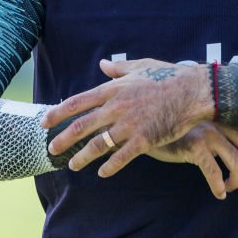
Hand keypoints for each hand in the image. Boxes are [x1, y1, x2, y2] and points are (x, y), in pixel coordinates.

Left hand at [41, 58, 214, 177]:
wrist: (192, 91)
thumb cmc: (167, 76)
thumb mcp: (140, 66)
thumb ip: (118, 69)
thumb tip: (102, 64)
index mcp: (113, 89)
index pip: (78, 102)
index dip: (58, 112)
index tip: (45, 121)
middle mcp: (117, 107)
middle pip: (82, 126)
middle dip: (63, 139)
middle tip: (51, 148)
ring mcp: (129, 125)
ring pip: (98, 144)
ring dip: (83, 157)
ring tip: (73, 166)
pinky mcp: (144, 139)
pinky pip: (122, 157)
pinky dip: (110, 167)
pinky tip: (103, 173)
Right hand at [148, 122, 237, 199]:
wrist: (152, 125)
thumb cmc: (186, 129)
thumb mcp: (212, 128)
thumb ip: (235, 134)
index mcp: (230, 116)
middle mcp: (223, 122)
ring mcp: (209, 133)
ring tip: (229, 187)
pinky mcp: (194, 146)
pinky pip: (215, 172)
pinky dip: (219, 187)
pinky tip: (218, 193)